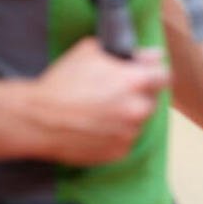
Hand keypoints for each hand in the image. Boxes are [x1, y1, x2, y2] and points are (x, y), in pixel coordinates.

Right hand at [31, 37, 169, 164]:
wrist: (37, 119)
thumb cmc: (62, 82)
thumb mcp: (91, 52)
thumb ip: (129, 53)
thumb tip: (154, 55)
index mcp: (136, 81)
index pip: (165, 76)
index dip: (153, 74)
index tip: (144, 75)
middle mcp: (138, 109)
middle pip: (151, 100)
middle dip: (137, 96)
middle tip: (112, 93)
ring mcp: (130, 133)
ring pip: (138, 121)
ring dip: (126, 116)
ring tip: (99, 111)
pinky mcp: (119, 152)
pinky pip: (125, 140)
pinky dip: (115, 134)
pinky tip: (95, 126)